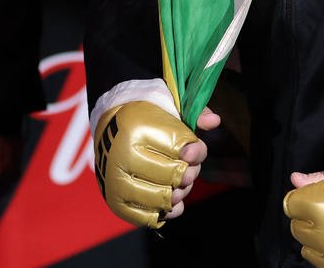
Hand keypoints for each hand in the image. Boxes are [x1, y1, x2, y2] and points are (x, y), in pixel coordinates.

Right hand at [93, 103, 217, 227]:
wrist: (109, 130)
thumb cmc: (146, 118)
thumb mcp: (168, 106)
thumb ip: (194, 113)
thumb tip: (214, 121)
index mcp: (137, 129)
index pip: (179, 148)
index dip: (195, 152)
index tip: (191, 152)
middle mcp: (122, 157)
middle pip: (172, 176)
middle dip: (188, 173)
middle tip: (187, 169)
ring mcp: (116, 182)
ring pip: (161, 199)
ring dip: (179, 194)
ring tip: (179, 185)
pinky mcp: (115, 202)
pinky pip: (146, 217)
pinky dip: (166, 212)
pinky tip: (172, 202)